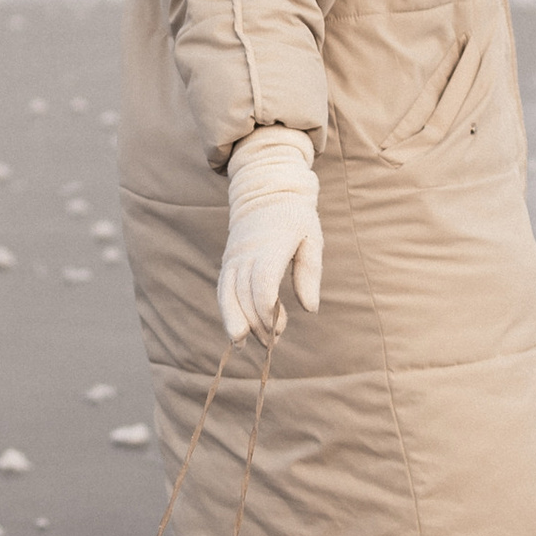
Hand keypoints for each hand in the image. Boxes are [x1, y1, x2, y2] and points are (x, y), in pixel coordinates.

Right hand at [218, 127, 321, 342]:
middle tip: (272, 341)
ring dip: (234, 321)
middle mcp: (247, 253)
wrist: (266, 190)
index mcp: (271, 247)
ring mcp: (234, 257)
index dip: (266, 309)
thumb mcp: (312, 240)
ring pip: (227, 293)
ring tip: (242, 345)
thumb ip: (310, 274)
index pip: (262, 283)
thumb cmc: (296, 218)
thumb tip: (310, 308)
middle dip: (256, 323)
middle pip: (244, 294)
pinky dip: (226, 310)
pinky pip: (223, 288)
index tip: (278, 328)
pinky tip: (235, 330)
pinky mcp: (228, 261)